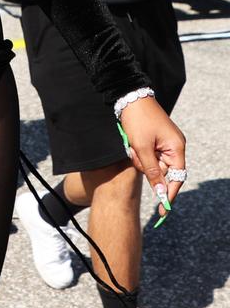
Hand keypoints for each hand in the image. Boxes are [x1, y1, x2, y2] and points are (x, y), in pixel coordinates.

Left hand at [120, 96, 185, 216]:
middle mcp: (175, 146)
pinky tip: (132, 142)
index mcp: (177, 148)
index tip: (162, 211)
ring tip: (132, 143)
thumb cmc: (138, 120)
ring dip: (140, 158)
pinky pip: (148, 155)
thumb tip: (161, 194)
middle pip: (162, 171)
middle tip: (135, 152)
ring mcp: (165, 143)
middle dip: (146, 166)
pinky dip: (139, 153)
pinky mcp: (156, 140)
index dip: (169, 194)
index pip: (177, 177)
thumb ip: (152, 172)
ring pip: (152, 164)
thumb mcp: (142, 147)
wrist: (129, 97)